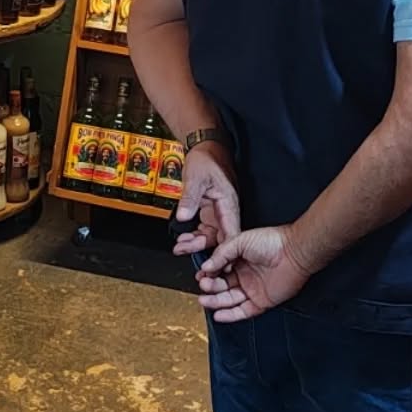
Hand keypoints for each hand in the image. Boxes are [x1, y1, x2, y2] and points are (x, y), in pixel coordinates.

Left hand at [171, 141, 240, 258]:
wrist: (204, 147)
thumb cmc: (206, 159)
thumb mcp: (195, 178)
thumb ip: (189, 198)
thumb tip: (183, 217)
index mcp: (229, 204)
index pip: (231, 232)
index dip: (227, 251)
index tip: (218, 264)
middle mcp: (226, 211)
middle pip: (219, 238)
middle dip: (203, 248)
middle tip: (185, 251)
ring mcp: (217, 212)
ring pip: (210, 236)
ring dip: (195, 243)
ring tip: (180, 247)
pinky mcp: (209, 211)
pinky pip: (203, 229)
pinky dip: (193, 236)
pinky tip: (182, 240)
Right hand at [196, 225, 310, 321]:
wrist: (294, 252)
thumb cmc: (272, 241)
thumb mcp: (240, 241)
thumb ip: (221, 253)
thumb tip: (206, 266)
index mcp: (238, 259)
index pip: (218, 270)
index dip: (208, 274)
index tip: (201, 276)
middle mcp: (244, 275)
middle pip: (221, 286)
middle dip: (210, 287)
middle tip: (204, 286)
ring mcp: (252, 289)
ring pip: (229, 300)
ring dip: (215, 302)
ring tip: (204, 300)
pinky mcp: (261, 302)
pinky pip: (243, 311)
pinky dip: (230, 315)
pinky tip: (218, 314)